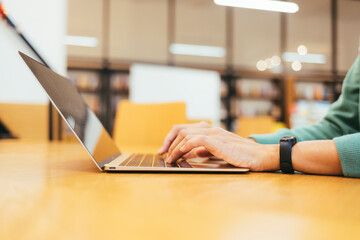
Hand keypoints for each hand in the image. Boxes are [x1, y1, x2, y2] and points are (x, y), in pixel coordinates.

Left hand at [164, 126, 278, 171]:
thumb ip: (204, 150)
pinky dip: (184, 147)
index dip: (171, 138)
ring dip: (174, 147)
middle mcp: (210, 129)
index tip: (164, 150)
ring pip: (186, 134)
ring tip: (170, 159)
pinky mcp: (218, 141)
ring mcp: (214, 133)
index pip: (184, 129)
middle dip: (168, 142)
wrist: (259, 156)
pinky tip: (180, 156)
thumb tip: (188, 153)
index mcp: (209, 130)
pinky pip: (196, 140)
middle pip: (181, 129)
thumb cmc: (241, 155)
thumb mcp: (218, 152)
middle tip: (162, 154)